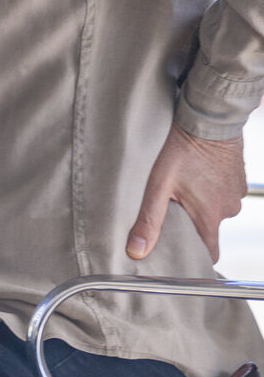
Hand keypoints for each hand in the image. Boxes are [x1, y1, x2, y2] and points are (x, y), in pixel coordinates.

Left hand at [127, 123, 245, 262]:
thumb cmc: (182, 152)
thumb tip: (137, 251)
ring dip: (202, 202)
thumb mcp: (158, 186)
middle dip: (192, 222)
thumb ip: (149, 220)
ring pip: (216, 208)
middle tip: (173, 206)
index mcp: (210, 217)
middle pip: (210, 228)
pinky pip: (223, 191)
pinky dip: (211, 187)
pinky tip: (196, 174)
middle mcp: (228, 209)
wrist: (208, 121)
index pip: (210, 252)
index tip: (180, 251)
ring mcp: (236, 193)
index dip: (195, 254)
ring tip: (184, 186)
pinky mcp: (239, 178)